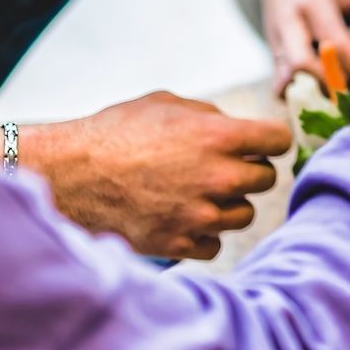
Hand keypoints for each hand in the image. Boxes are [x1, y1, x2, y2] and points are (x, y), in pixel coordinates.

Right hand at [10, 93, 289, 258]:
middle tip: (222, 167)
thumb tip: (239, 129)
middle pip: (266, 179)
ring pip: (245, 214)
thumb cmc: (115, 133)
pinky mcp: (181, 245)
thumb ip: (210, 117)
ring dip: (229, 204)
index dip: (270, 140)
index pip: (280, 140)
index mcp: (219, 137)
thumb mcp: (165, 104)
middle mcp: (218, 178)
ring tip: (198, 193)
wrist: (69, 176)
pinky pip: (215, 242)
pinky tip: (183, 216)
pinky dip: (203, 232)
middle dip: (248, 171)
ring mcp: (201, 214)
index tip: (260, 144)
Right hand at [248, 0, 349, 89]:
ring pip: (285, 75)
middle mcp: (291, 21)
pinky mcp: (269, 45)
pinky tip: (315, 98)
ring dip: (310, 92)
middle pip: (302, 63)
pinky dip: (295, 91)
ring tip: (335, 103)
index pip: (337, 43)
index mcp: (317, 3)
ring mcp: (275, 35)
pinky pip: (279, 77)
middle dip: (328, 84)